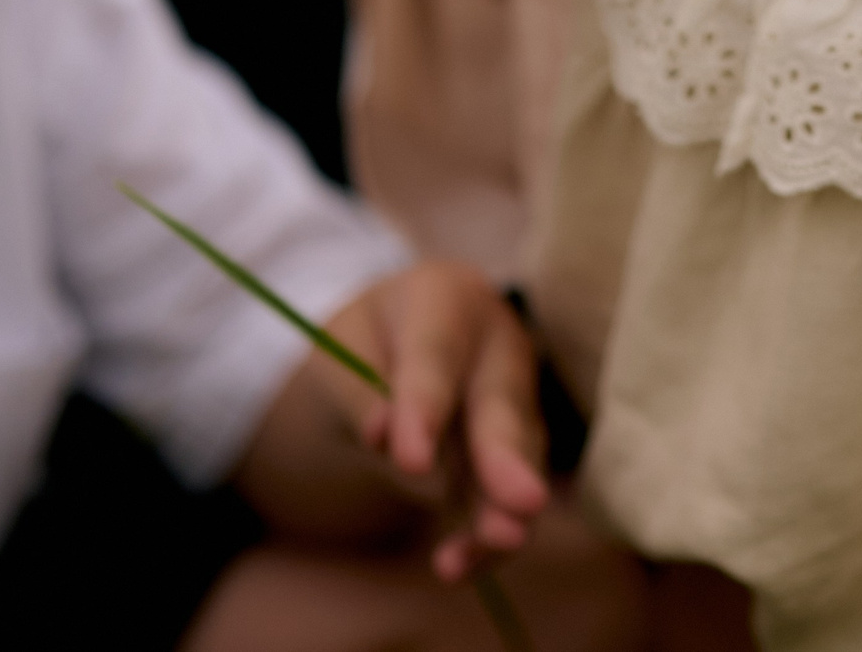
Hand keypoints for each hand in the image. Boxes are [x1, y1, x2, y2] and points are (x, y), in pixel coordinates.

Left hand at [248, 263, 551, 580]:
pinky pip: (505, 495)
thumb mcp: (339, 347)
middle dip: (506, 456)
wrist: (393, 343)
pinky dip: (485, 535)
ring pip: (516, 455)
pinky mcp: (514, 449)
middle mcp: (494, 342)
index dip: (426, 406)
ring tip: (499, 544)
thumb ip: (357, 386)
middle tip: (521, 502)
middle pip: (499, 402)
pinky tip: (456, 565)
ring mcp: (513, 396)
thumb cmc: (364, 339)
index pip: (436, 352)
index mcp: (446, 296)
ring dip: (504, 506)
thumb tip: (381, 435)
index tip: (411, 462)